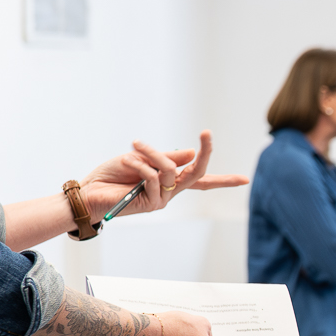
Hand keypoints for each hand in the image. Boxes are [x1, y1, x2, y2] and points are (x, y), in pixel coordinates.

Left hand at [82, 131, 246, 218]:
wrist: (90, 193)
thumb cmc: (113, 176)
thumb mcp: (142, 159)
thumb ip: (165, 158)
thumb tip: (191, 154)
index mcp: (170, 181)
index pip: (201, 180)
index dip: (223, 180)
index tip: (245, 180)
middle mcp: (169, 192)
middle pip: (198, 174)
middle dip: (205, 152)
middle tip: (207, 133)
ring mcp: (161, 199)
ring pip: (169, 169)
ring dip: (151, 152)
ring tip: (133, 147)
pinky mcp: (149, 203)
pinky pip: (152, 177)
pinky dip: (139, 163)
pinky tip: (125, 161)